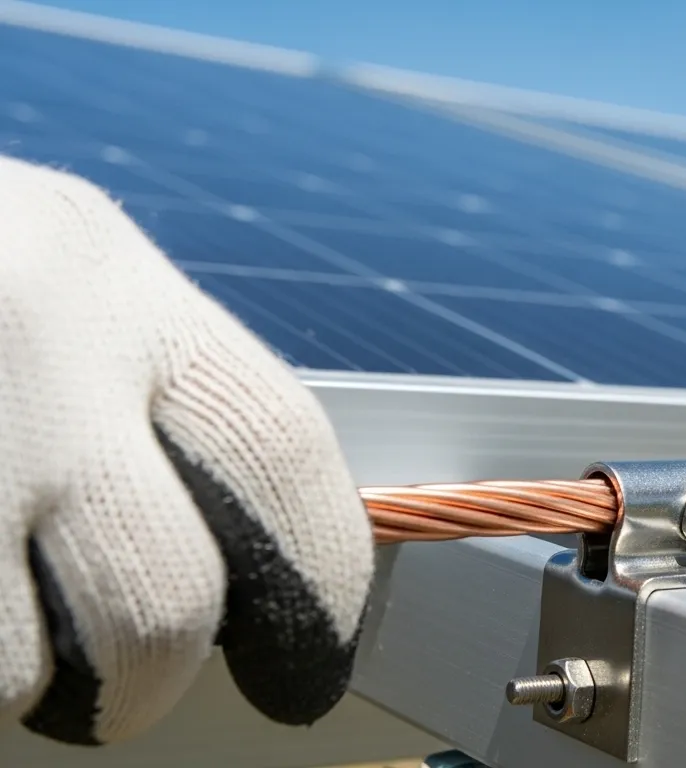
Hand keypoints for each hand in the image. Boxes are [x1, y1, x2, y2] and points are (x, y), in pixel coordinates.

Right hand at [0, 155, 374, 742]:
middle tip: (121, 694)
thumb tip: (238, 557)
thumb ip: (138, 397)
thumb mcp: (45, 286)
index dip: (319, 585)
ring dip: (8, 684)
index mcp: (105, 277)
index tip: (308, 665)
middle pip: (160, 599)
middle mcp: (25, 343)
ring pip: (9, 673)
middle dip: (147, 684)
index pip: (276, 453)